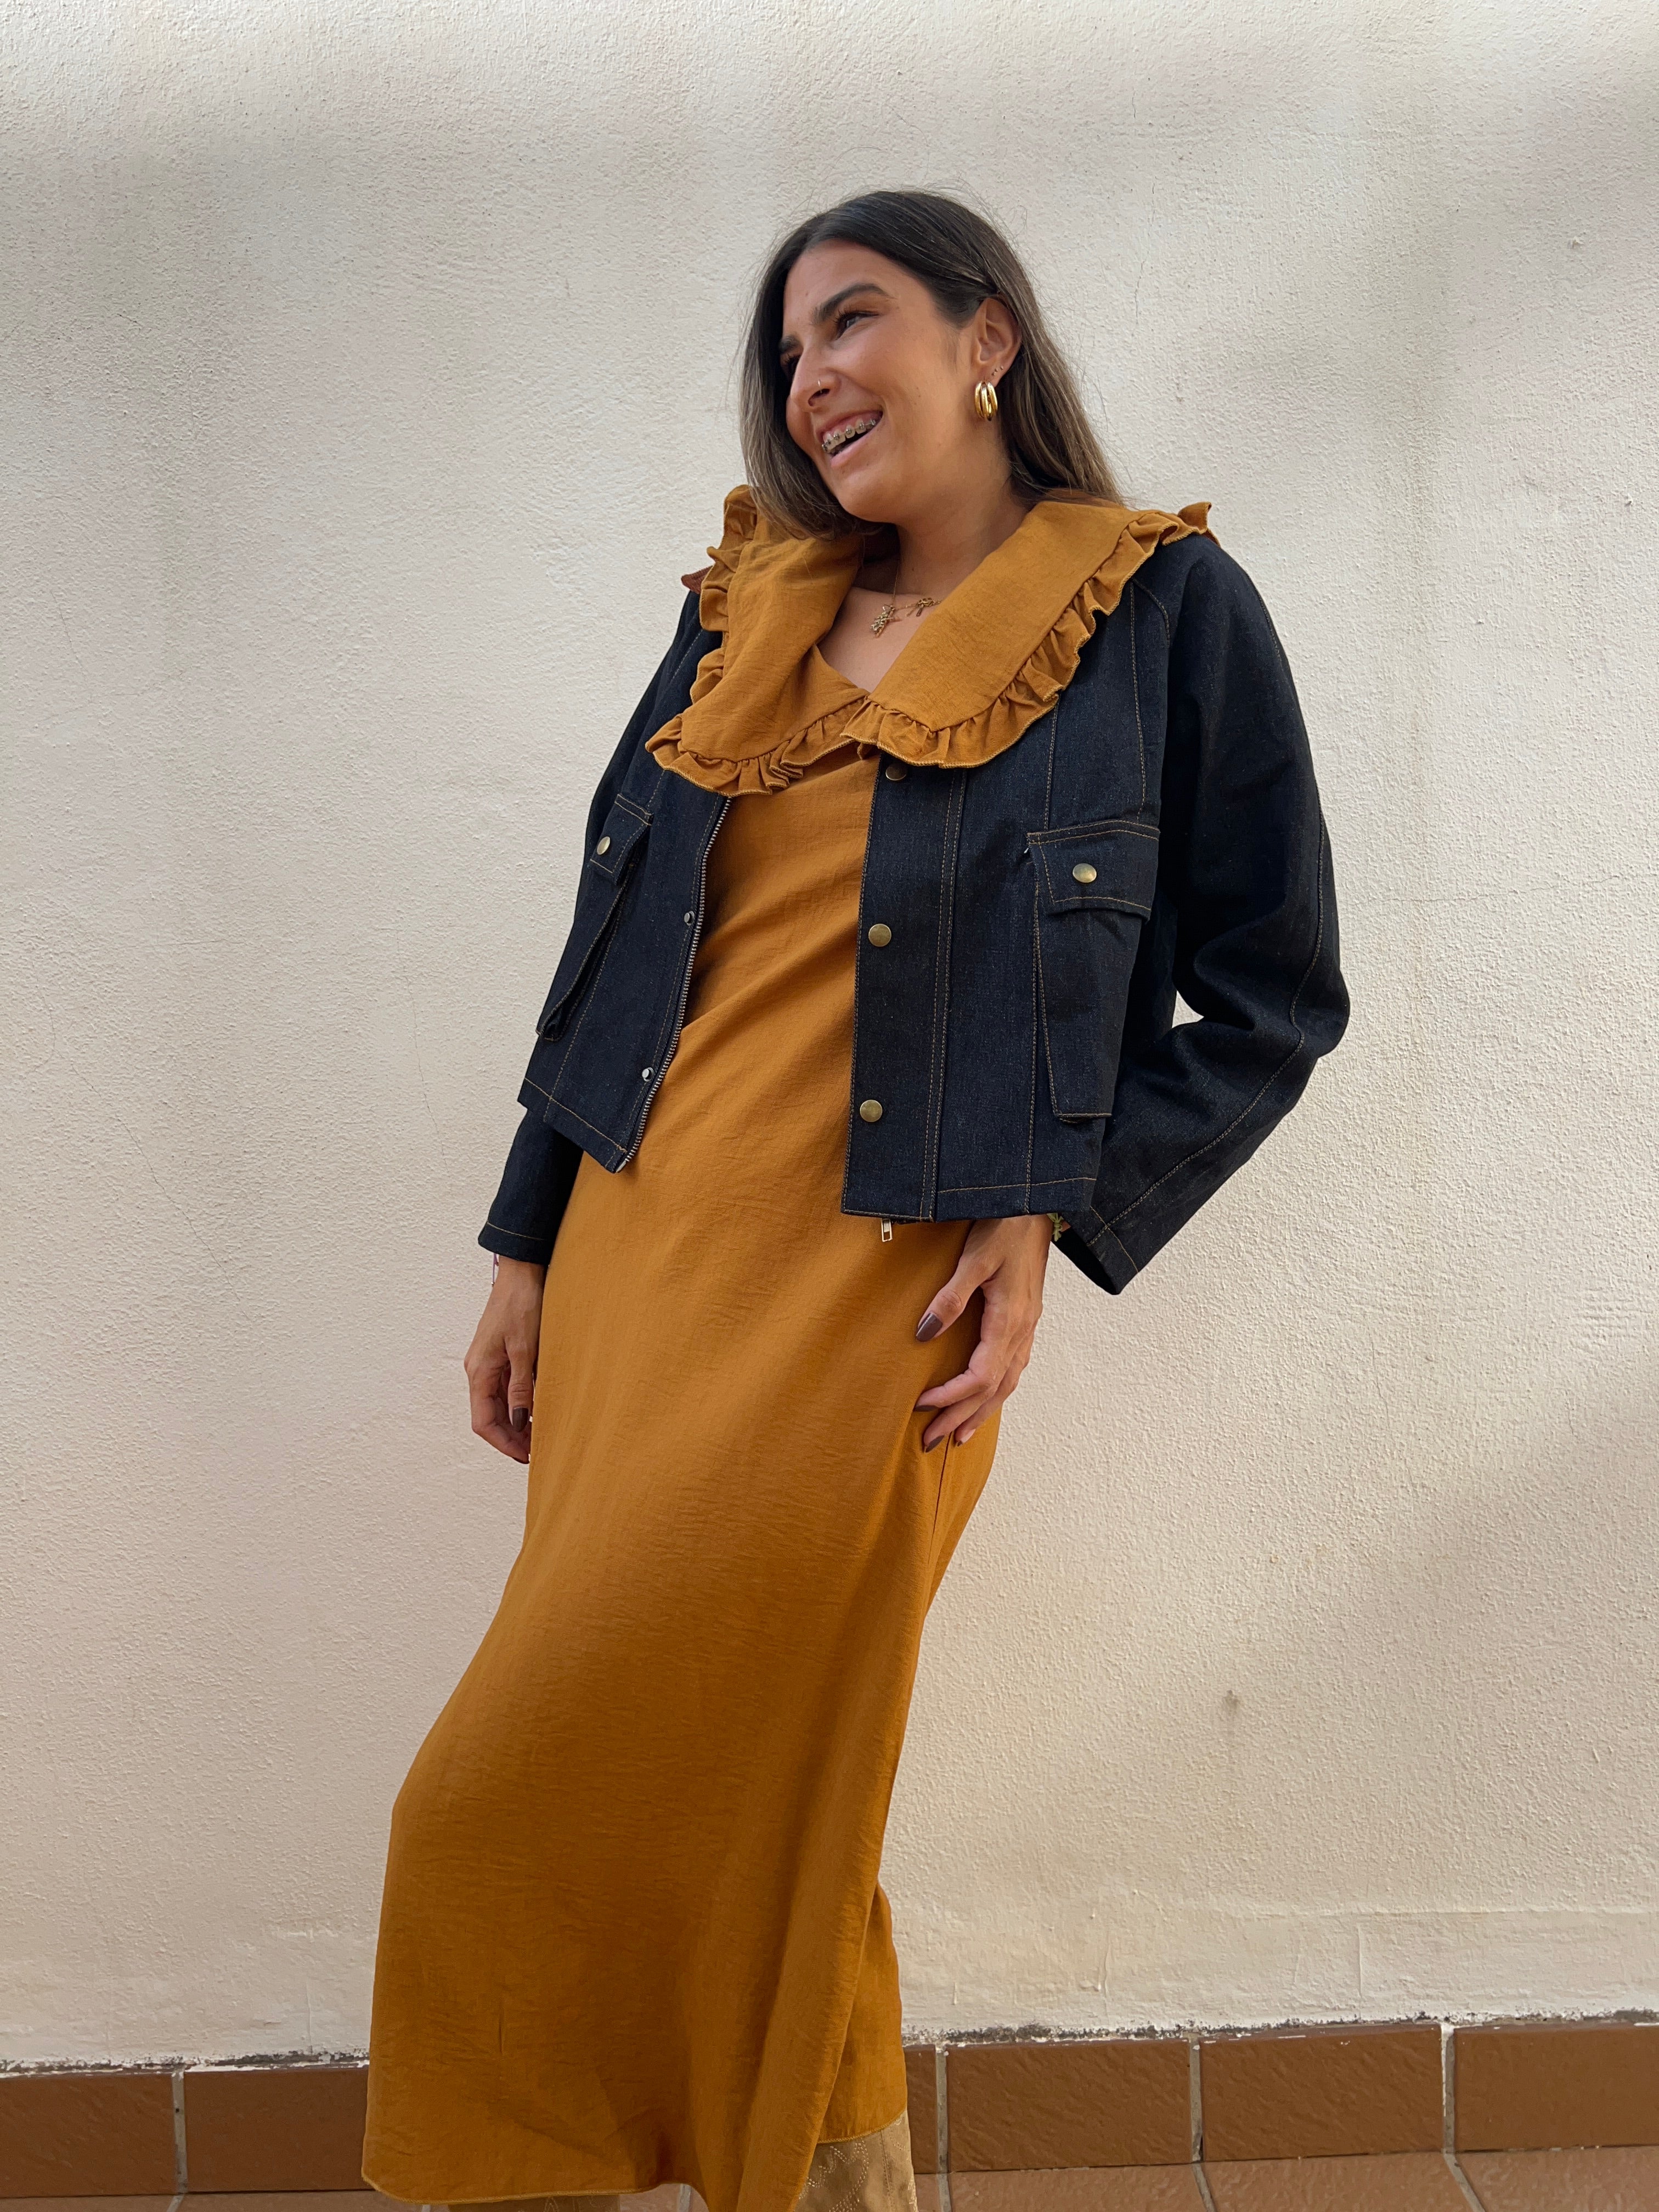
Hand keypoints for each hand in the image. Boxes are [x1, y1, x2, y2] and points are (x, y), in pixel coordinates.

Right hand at [464, 1258, 546, 1462]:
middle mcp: (480, 1371)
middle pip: (490, 1416)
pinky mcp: (502, 1355)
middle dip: (511, 1438)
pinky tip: (540, 1410)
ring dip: (517, 1423)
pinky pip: (508, 1388)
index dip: (504, 1444)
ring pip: (499, 1404)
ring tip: (542, 1437)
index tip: (527, 1458)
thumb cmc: (522, 1305)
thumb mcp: (525, 1349)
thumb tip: (521, 1422)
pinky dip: (522, 1404)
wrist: (523, 1272)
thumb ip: (521, 1386)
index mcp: (479, 1371)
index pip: (483, 1422)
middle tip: (539, 1453)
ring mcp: (490, 1363)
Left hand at [913, 1215, 1051, 1449]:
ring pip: (1007, 1384)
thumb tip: (925, 1334)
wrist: (1036, 1208)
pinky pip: (1013, 1370)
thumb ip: (950, 1298)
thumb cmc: (1004, 1229)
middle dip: (961, 1417)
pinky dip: (996, 1393)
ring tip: (957, 1435)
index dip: (951, 1396)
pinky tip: (984, 1400)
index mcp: (1009, 1320)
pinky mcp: (1026, 1321)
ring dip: (980, 1412)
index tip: (922, 1405)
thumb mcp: (974, 1259)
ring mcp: (1028, 1329)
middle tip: (930, 1441)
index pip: (980, 1375)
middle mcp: (1022, 1331)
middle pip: (992, 1390)